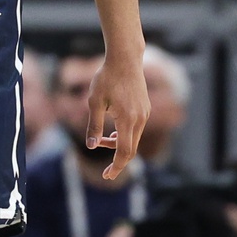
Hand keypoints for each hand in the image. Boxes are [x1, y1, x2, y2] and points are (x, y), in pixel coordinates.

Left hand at [87, 49, 148, 180]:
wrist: (125, 59)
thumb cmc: (107, 78)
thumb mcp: (94, 101)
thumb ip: (94, 125)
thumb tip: (90, 146)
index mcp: (127, 119)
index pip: (124, 152)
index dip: (116, 167)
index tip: (107, 176)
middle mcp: (140, 119)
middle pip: (131, 149)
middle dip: (118, 161)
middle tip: (106, 172)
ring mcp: (145, 114)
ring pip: (134, 139)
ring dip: (119, 145)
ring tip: (103, 140)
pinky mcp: (146, 108)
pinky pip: (137, 129)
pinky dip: (126, 135)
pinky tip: (114, 131)